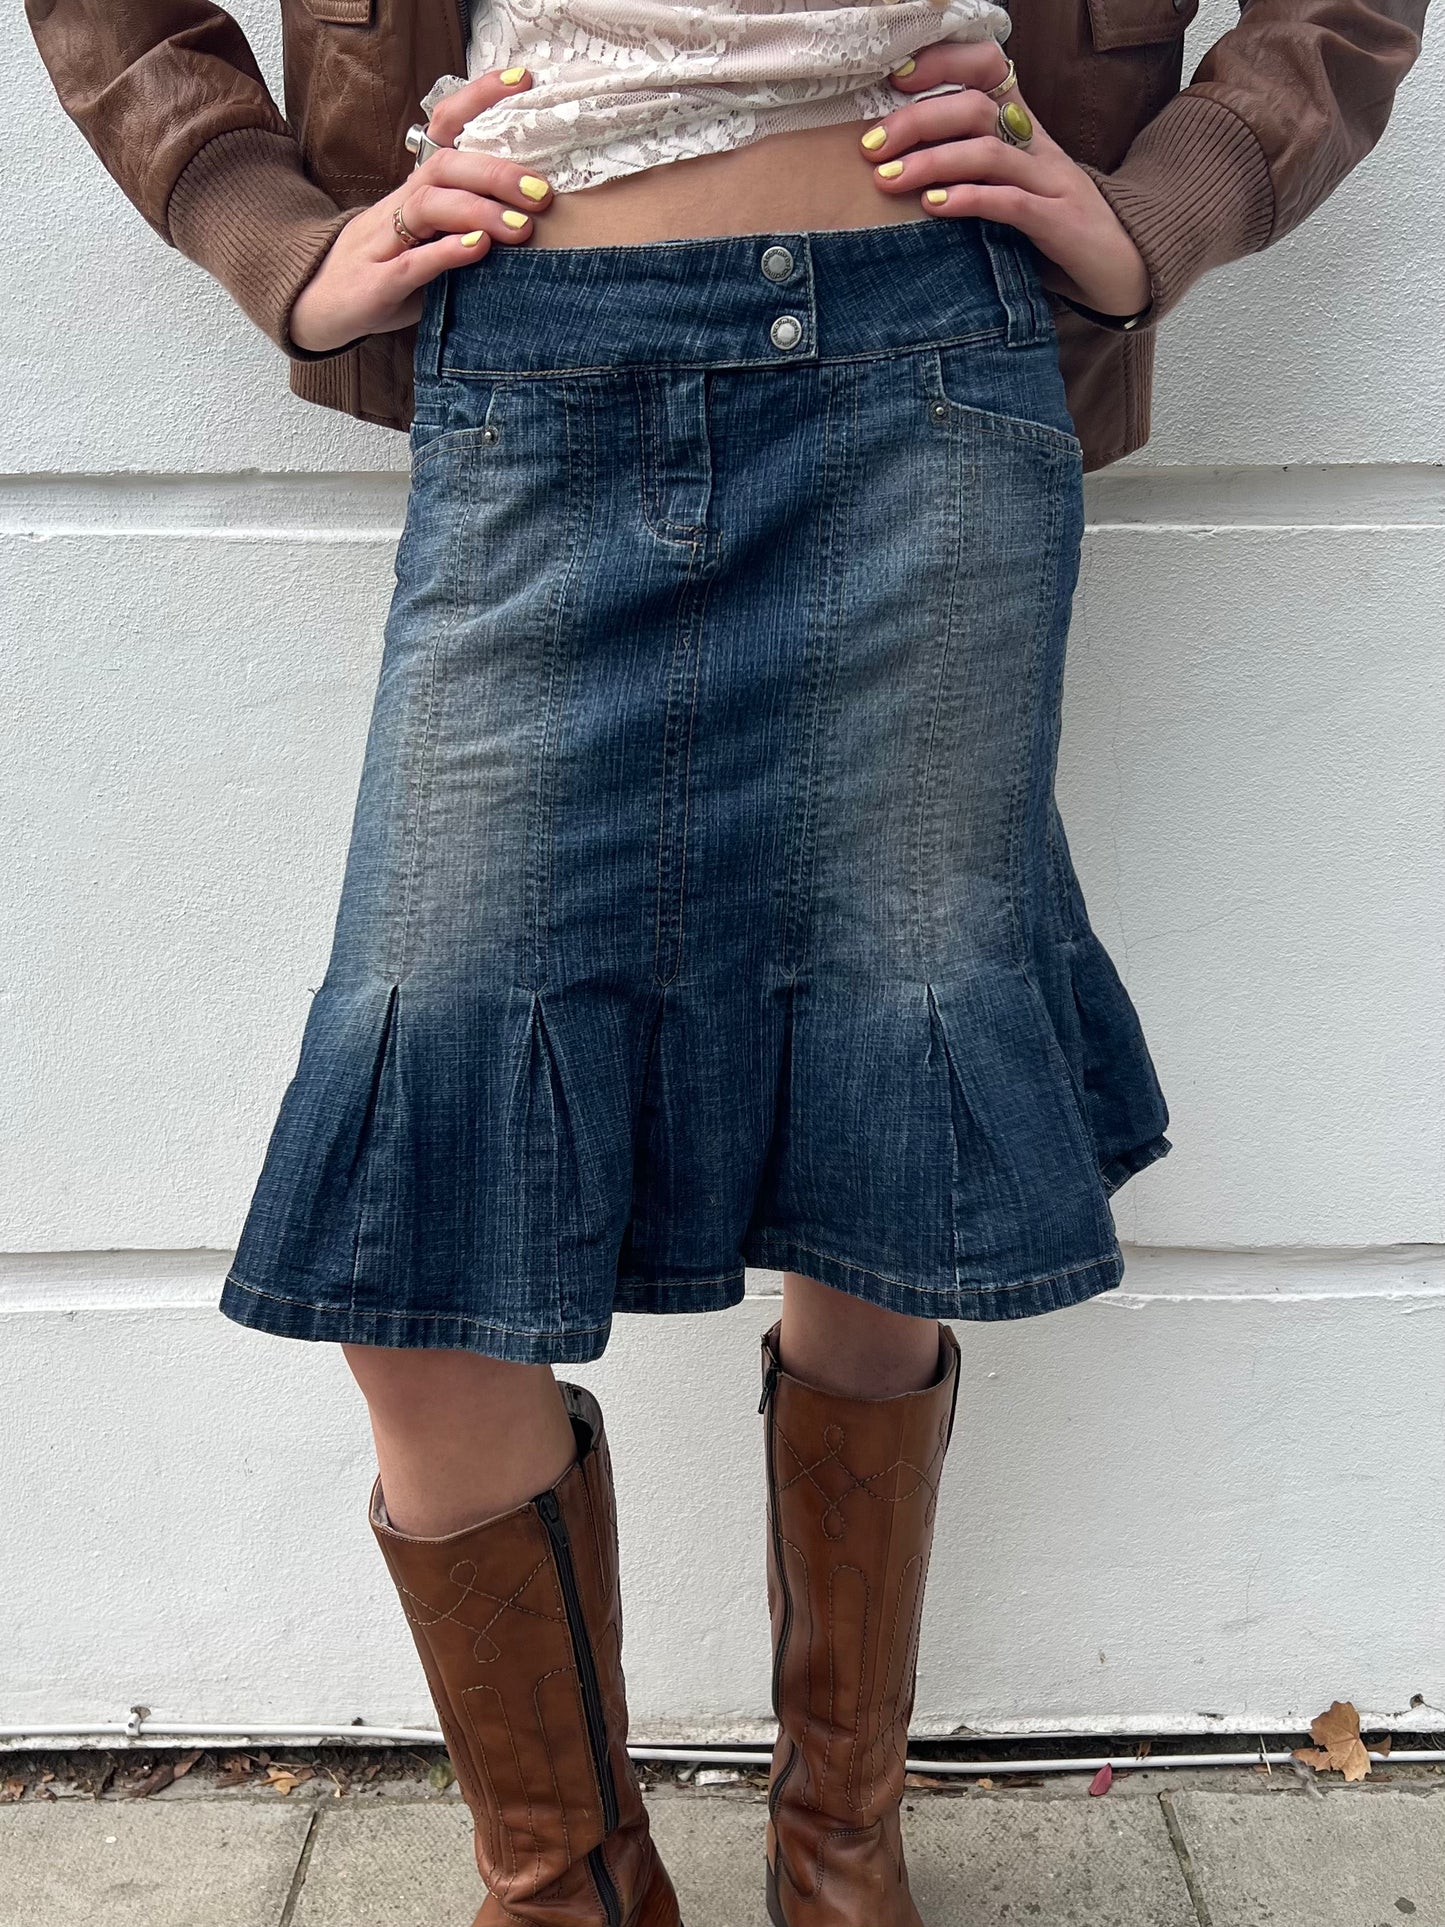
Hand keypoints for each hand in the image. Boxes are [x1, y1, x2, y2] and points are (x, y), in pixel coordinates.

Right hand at [290, 66, 553, 353]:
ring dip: (477, 212)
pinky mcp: (379, 282)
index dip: (479, 98)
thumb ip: (469, 225)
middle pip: (445, 166)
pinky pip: (413, 260)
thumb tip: (532, 213)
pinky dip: (447, 253)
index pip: (445, 128)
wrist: (321, 306)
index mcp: (417, 190)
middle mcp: (400, 205)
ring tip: (519, 227)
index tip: (521, 80)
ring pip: (429, 206)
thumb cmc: (387, 269)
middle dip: (496, 173)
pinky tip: (478, 249)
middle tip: (541, 192)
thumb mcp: (430, 241)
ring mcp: (386, 241)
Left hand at [863, 42, 1150, 318]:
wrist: (1121, 269)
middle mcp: (1038, 146)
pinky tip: (934, 207)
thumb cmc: (1052, 230)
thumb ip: (969, 168)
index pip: (989, 68)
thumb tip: (897, 163)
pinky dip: (969, 200)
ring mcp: (1052, 182)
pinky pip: (1010, 202)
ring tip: (889, 179)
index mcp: (1025, 129)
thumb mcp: (1010, 187)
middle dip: (918, 122)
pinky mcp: (1059, 222)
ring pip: (989, 152)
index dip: (945, 63)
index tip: (897, 79)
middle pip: (976, 108)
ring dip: (933, 162)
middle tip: (872, 147)